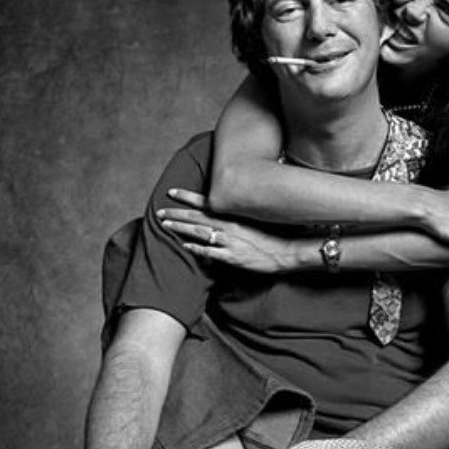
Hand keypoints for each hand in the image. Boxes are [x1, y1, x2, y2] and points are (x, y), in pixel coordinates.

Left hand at [159, 189, 294, 272]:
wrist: (288, 251)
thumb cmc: (275, 236)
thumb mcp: (257, 220)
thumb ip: (239, 216)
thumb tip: (228, 209)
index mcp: (234, 215)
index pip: (206, 202)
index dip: (187, 197)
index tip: (172, 191)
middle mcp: (229, 225)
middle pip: (197, 217)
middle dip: (177, 213)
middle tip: (159, 211)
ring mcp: (230, 241)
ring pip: (199, 232)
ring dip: (181, 228)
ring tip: (165, 225)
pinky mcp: (233, 256)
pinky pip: (210, 251)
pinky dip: (196, 248)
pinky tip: (184, 246)